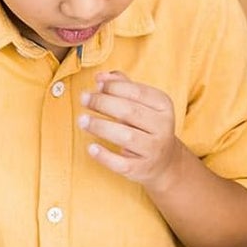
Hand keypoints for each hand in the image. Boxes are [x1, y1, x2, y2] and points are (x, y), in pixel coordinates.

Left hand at [79, 73, 186, 191]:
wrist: (164, 161)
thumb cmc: (146, 125)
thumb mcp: (141, 103)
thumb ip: (122, 86)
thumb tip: (99, 77)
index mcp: (163, 106)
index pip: (136, 92)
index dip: (112, 87)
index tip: (96, 86)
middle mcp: (163, 127)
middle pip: (130, 112)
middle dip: (102, 103)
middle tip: (84, 99)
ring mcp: (153, 150)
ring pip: (126, 136)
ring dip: (100, 126)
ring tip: (82, 121)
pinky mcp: (142, 169)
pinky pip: (122, 164)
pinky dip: (105, 156)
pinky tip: (91, 148)